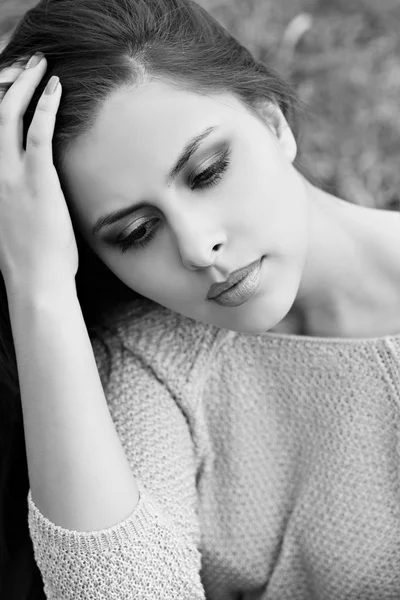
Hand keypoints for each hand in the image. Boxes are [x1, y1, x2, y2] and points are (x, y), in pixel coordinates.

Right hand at [0, 54, 77, 295]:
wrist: (35, 281)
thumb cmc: (31, 259)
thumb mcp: (13, 223)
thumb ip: (14, 198)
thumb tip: (29, 188)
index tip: (12, 90)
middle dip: (8, 82)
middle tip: (27, 63)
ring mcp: (10, 175)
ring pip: (9, 115)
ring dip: (24, 84)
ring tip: (41, 65)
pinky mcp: (35, 180)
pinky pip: (37, 133)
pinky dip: (45, 106)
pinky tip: (55, 88)